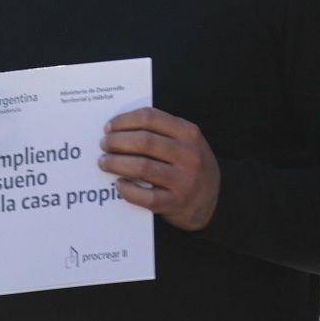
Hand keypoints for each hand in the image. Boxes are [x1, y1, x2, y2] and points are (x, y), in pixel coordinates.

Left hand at [100, 106, 219, 230]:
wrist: (216, 200)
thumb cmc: (190, 165)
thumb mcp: (186, 142)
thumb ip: (161, 131)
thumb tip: (117, 128)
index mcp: (189, 133)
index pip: (149, 117)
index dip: (124, 120)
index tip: (108, 127)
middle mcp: (189, 155)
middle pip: (143, 141)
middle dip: (116, 142)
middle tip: (103, 145)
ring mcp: (185, 180)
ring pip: (142, 166)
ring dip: (116, 163)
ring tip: (104, 163)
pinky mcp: (177, 203)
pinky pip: (146, 196)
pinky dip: (128, 190)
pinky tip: (118, 184)